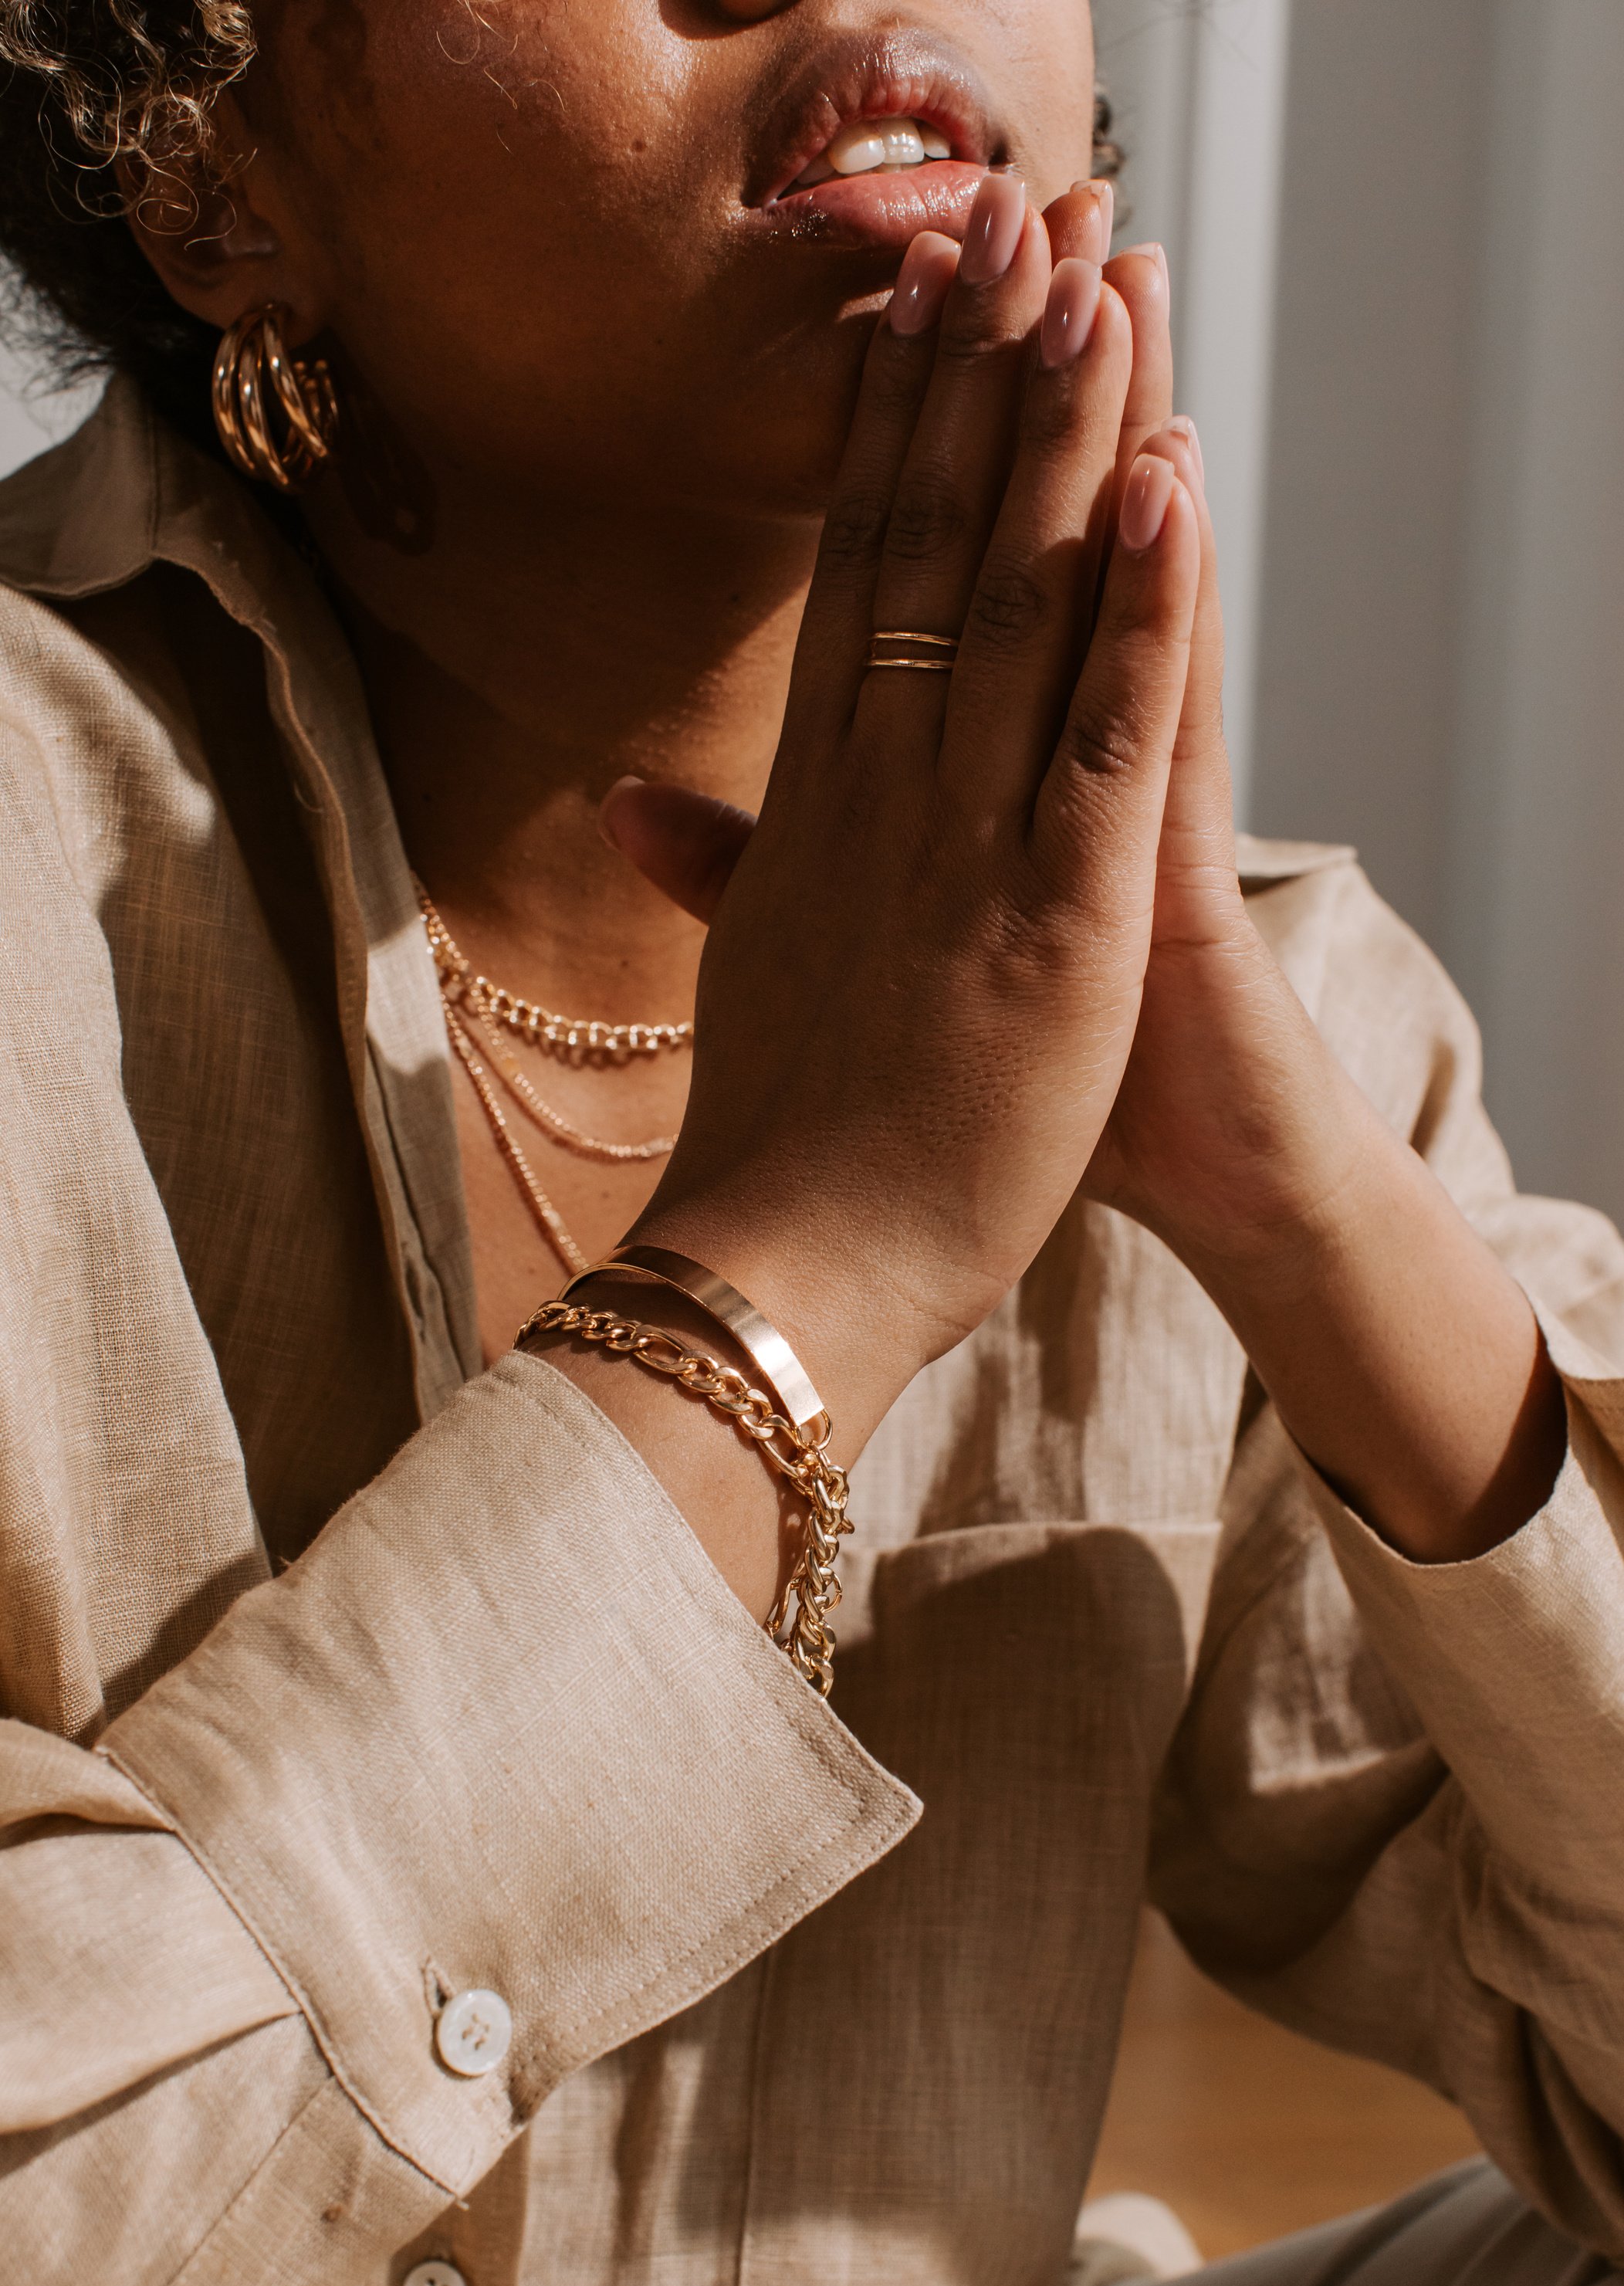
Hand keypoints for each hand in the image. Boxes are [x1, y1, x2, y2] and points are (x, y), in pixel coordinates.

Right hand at [610, 175, 1200, 1443]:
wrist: (790, 1267)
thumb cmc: (778, 1134)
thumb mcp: (743, 971)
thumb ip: (711, 864)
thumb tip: (634, 803)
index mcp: (817, 802)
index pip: (855, 576)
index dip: (889, 429)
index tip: (912, 306)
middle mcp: (883, 791)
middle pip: (931, 547)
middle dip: (973, 378)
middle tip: (1005, 221)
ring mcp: (966, 843)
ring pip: (1020, 606)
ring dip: (1062, 440)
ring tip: (1088, 289)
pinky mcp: (1057, 916)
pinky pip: (1106, 735)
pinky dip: (1143, 608)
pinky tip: (1168, 486)